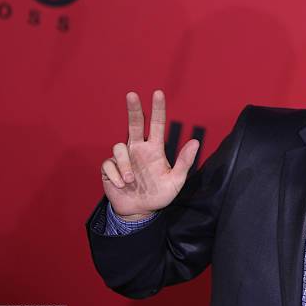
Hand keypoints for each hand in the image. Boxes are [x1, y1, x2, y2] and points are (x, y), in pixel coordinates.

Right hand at [100, 90, 198, 219]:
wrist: (139, 212)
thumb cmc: (159, 195)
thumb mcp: (176, 181)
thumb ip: (184, 163)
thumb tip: (195, 142)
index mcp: (154, 149)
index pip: (156, 124)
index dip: (158, 109)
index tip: (158, 93)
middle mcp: (138, 148)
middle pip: (135, 123)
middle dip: (133, 108)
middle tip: (132, 94)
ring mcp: (124, 158)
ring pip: (119, 147)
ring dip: (125, 165)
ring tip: (130, 181)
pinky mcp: (110, 168)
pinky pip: (109, 164)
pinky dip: (116, 175)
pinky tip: (121, 185)